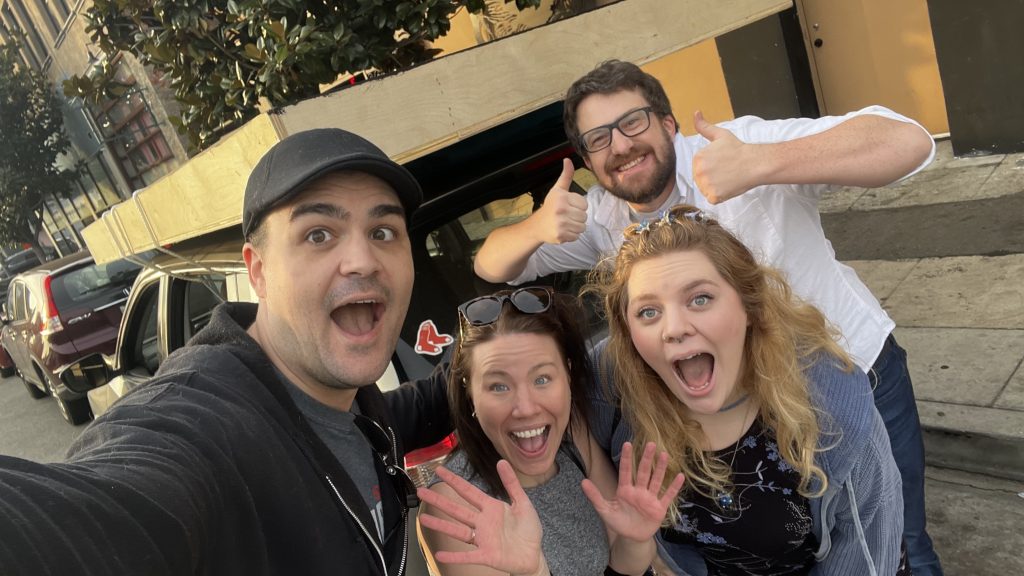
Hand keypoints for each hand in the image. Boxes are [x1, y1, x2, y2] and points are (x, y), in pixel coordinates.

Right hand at [417, 460, 544, 575]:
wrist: (534, 555)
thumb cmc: (528, 530)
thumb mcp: (523, 503)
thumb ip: (512, 484)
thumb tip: (501, 462)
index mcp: (491, 508)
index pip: (468, 491)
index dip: (454, 481)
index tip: (439, 470)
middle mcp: (483, 522)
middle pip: (457, 509)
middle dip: (439, 501)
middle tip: (421, 492)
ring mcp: (482, 539)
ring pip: (457, 530)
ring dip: (440, 525)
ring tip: (423, 520)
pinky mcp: (486, 555)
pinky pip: (467, 555)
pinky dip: (454, 555)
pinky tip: (439, 554)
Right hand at [530, 158, 587, 243]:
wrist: (537, 226)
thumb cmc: (550, 207)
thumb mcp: (558, 189)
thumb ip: (566, 175)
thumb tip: (568, 160)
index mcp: (562, 198)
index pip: (585, 204)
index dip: (578, 206)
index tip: (568, 206)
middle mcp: (561, 210)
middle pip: (584, 216)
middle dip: (577, 217)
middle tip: (566, 215)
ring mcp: (561, 224)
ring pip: (582, 227)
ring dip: (576, 226)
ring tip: (565, 223)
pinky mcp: (561, 236)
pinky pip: (577, 236)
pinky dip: (572, 235)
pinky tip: (563, 230)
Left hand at [581, 441, 684, 542]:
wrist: (632, 537)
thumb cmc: (618, 522)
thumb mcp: (605, 511)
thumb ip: (595, 497)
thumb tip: (582, 482)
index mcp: (625, 490)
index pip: (626, 471)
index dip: (627, 458)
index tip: (627, 443)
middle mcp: (639, 491)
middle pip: (644, 472)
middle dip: (647, 459)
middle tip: (651, 443)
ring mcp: (650, 498)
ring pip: (656, 480)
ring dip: (660, 469)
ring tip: (664, 455)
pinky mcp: (659, 508)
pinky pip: (668, 496)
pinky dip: (673, 487)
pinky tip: (679, 476)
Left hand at [691, 110, 759, 203]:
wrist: (754, 163)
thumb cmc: (738, 149)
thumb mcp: (719, 135)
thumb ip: (704, 126)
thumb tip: (696, 113)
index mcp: (697, 158)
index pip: (698, 167)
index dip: (711, 166)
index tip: (721, 163)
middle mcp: (699, 172)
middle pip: (700, 179)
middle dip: (711, 177)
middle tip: (726, 171)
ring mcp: (706, 185)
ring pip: (705, 189)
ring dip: (715, 187)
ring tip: (727, 178)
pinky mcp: (713, 196)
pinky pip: (712, 198)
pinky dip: (720, 196)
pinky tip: (728, 186)